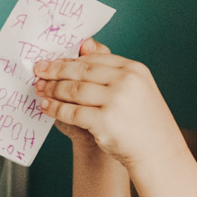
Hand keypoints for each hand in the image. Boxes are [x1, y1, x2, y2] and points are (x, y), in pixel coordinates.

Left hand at [33, 41, 183, 169]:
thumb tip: (85, 44)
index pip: (95, 59)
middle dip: (56, 71)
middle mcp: (126, 81)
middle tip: (39, 70)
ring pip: (74, 90)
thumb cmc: (143, 121)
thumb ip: (109, 69)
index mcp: (134, 69)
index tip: (53, 62)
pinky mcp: (104, 122)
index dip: (71, 60)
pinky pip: (72, 112)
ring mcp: (116, 101)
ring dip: (53, 89)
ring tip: (40, 89)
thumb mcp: (135, 88)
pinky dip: (55, 109)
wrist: (158, 152)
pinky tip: (46, 107)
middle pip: (82, 71)